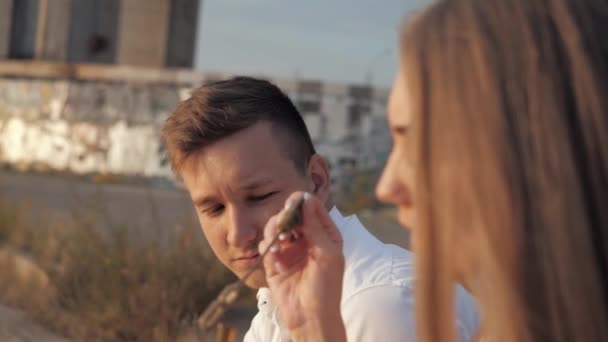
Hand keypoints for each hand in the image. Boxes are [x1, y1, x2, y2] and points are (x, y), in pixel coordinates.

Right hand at [259, 192, 345, 341]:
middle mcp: (306, 239)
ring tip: (279, 240)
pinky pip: (267, 244)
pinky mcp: (274, 262)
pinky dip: (269, 245)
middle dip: (285, 216)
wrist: (311, 317)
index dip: (303, 203)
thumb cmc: (326, 287)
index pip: (313, 210)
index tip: (293, 200)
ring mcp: (289, 250)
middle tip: (283, 222)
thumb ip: (316, 226)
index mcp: (324, 235)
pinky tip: (275, 254)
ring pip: (276, 227)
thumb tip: (306, 200)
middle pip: (291, 216)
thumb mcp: (327, 253)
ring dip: (275, 229)